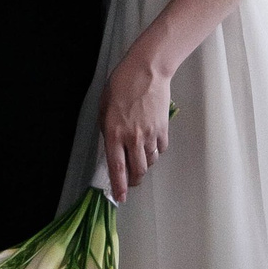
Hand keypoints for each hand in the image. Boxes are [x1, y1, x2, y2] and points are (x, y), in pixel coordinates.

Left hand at [99, 47, 171, 202]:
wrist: (147, 71)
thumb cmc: (121, 85)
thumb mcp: (104, 107)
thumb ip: (107, 129)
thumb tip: (112, 146)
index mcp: (114, 133)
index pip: (116, 167)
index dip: (119, 186)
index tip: (120, 198)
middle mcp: (133, 138)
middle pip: (137, 171)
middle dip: (134, 180)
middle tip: (130, 180)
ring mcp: (150, 135)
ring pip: (150, 162)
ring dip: (144, 164)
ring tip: (139, 157)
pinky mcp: (163, 129)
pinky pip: (160, 149)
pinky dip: (155, 151)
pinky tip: (150, 143)